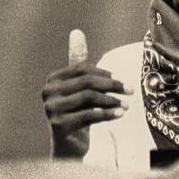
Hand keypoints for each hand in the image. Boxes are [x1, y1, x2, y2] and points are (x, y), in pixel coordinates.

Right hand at [43, 30, 132, 158]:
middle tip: (130, 90)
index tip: (123, 81)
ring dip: (112, 101)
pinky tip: (120, 114)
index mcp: (52, 80)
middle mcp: (48, 92)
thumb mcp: (78, 88)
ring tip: (126, 105)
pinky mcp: (59, 125)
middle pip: (87, 82)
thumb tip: (76, 32)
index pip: (82, 69)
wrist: (68, 147)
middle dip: (112, 85)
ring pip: (89, 98)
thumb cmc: (76, 114)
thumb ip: (77, 62)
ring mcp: (51, 109)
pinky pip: (89, 115)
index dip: (105, 73)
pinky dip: (108, 114)